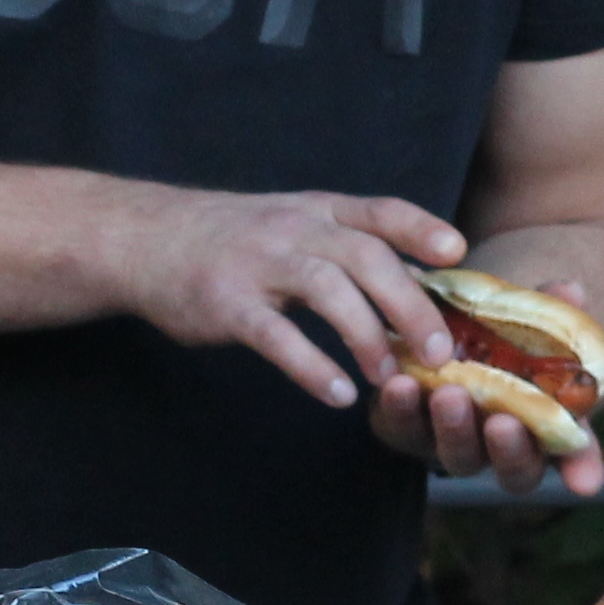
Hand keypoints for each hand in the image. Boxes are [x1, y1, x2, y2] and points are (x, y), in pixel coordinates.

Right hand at [113, 188, 463, 411]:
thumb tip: (423, 284)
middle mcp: (294, 229)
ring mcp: (258, 263)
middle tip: (439, 351)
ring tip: (388, 376)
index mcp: (318, 210)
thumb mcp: (296, 225)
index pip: (380, 211)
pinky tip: (337, 393)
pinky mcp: (227, 303)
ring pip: (326, 290)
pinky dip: (311, 365)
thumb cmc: (236, 240)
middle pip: (365, 256)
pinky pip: (276, 335)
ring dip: (366, 336)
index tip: (456, 253)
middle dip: (409, 303)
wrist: (147, 239)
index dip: (420, 228)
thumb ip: (352, 250)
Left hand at [370, 274, 603, 498]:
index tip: (583, 474)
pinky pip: (400, 427)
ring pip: (452, 453)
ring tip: (449, 393)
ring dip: (452, 427)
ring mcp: (447, 443)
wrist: (440, 327)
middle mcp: (494, 449)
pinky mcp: (401, 427)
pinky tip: (401, 382)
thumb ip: (552, 313)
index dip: (578, 468)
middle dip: (506, 448)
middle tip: (503, 421)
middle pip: (507, 468)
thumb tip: (570, 291)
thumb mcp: (530, 322)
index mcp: (539, 430)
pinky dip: (400, 407)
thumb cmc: (502, 336)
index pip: (571, 461)